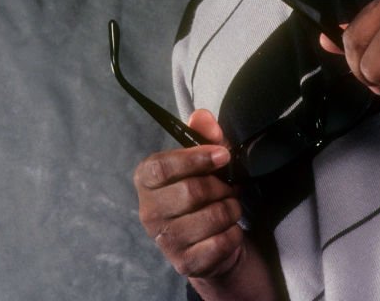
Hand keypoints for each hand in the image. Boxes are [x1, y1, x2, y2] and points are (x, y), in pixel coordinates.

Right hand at [134, 110, 282, 299]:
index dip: (195, 159)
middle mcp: (148, 211)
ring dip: (230, 209)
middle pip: (190, 192)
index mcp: (146, 180)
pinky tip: (230, 229)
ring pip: (209, 218)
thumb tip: (203, 116)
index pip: (162, 167)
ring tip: (231, 205)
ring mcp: (165, 241)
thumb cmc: (201, 189)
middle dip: (220, 187)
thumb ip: (202, 133)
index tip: (222, 155)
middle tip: (230, 187)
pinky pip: (219, 244)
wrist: (207, 240)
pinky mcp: (184, 263)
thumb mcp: (203, 157)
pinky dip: (233, 233)